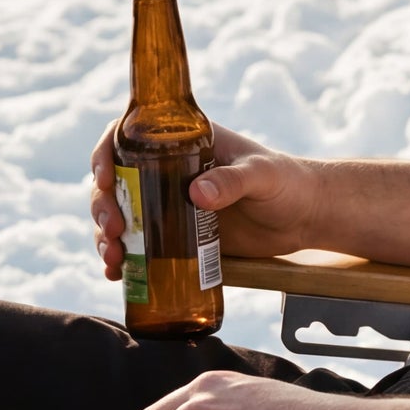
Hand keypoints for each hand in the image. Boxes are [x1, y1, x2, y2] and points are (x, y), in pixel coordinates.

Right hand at [89, 121, 324, 279]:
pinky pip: (138, 246)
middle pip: (116, 182)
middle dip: (103, 205)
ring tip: (112, 259)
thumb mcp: (264, 176)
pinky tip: (115, 273)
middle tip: (114, 230)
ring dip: (106, 236)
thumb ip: (235, 180)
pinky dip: (121, 258)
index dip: (107, 153)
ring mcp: (170, 206)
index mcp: (187, 142)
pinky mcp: (176, 237)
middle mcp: (170, 172)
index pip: (130, 136)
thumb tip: (197, 193)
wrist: (306, 217)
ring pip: (121, 216)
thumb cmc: (289, 183)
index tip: (104, 177)